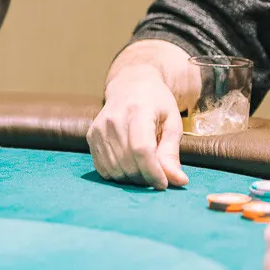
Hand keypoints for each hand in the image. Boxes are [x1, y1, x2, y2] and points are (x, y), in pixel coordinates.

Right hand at [87, 65, 187, 189]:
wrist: (130, 85)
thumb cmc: (156, 104)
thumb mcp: (172, 123)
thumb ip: (171, 153)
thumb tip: (179, 182)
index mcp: (137, 111)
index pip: (141, 150)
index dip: (153, 172)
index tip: (164, 184)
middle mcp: (113, 119)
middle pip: (128, 162)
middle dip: (145, 178)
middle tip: (157, 176)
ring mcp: (98, 127)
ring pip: (114, 168)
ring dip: (132, 178)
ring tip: (144, 170)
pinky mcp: (91, 135)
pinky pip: (102, 167)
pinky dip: (117, 174)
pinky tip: (129, 166)